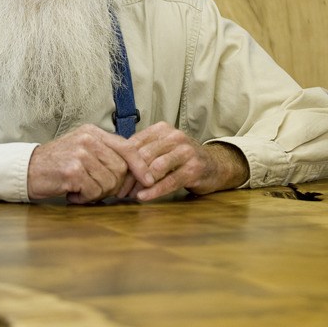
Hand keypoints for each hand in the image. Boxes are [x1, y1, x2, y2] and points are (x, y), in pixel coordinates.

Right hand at [27, 124, 154, 203]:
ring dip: (97, 193)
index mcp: (93, 132)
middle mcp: (88, 139)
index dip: (140, 165)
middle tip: (95, 189)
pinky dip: (85, 198)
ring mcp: (80, 154)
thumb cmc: (57, 163)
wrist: (27, 170)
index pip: (127, 147)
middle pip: (120, 168)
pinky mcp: (73, 170)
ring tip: (81, 189)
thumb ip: (105, 154)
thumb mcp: (82, 149)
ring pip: (109, 182)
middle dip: (113, 185)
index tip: (149, 180)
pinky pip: (93, 191)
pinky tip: (72, 193)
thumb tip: (135, 171)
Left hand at [117, 122, 249, 200]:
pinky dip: (154, 191)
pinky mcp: (194, 168)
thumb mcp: (162, 149)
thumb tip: (115, 164)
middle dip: (129, 175)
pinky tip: (143, 197)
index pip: (135, 143)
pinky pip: (170, 181)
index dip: (122, 161)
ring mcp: (186, 151)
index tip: (112, 176)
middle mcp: (174, 136)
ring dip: (140, 183)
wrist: (214, 165)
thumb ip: (142, 152)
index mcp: (162, 129)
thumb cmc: (181, 158)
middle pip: (143, 155)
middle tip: (119, 190)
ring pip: (156, 167)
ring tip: (130, 194)